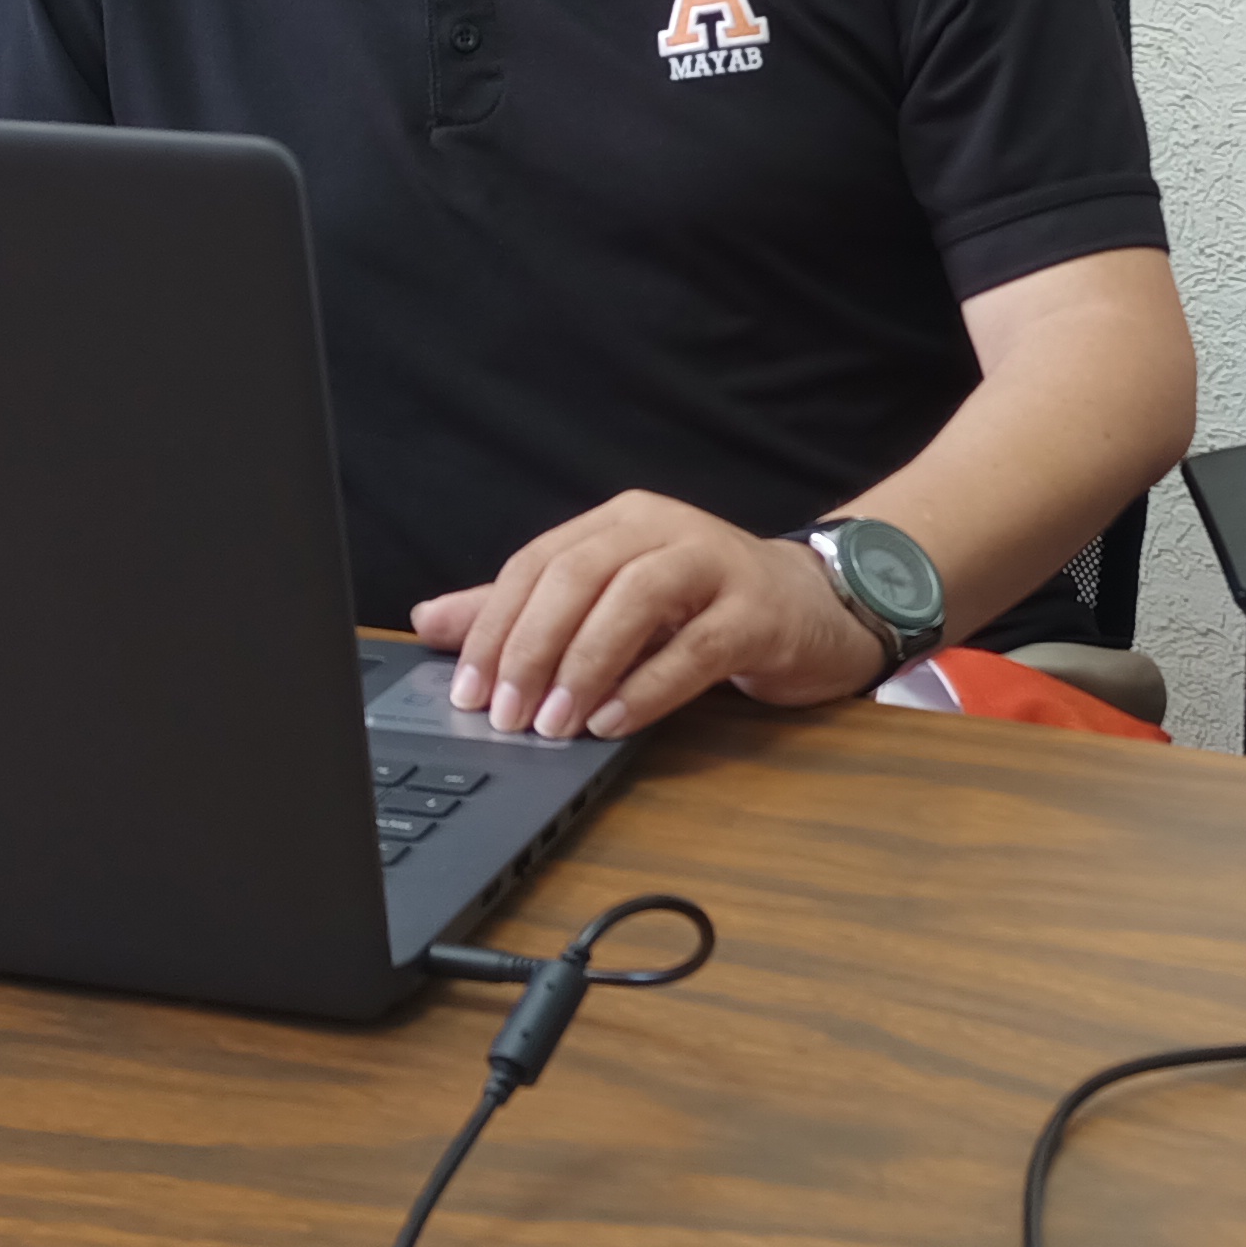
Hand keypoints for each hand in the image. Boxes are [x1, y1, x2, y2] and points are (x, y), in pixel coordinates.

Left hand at [410, 492, 891, 740]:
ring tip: (554, 724)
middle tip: (504, 713)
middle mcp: (663, 529)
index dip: (494, 626)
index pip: (536, 563)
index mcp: (619, 521)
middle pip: (577, 575)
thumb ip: (526, 612)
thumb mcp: (609, 606)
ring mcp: (716, 564)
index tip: (467, 690)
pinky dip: (646, 687)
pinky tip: (613, 721)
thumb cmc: (702, 608)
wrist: (815, 608)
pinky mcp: (757, 612)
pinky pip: (694, 648)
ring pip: (633, 601)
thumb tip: (430, 622)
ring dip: (583, 666)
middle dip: (530, 648)